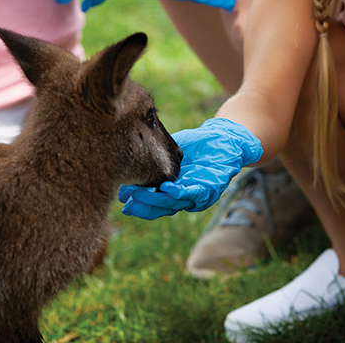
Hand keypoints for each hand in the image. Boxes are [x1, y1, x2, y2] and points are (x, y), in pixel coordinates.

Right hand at [119, 118, 263, 219]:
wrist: (222, 138)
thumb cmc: (195, 144)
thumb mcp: (170, 151)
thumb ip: (154, 159)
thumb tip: (128, 160)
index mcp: (172, 189)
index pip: (153, 200)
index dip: (138, 202)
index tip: (122, 199)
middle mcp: (183, 196)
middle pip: (161, 207)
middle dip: (144, 205)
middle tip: (127, 202)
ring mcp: (197, 195)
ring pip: (175, 203)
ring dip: (158, 201)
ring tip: (141, 197)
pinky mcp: (210, 188)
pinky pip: (194, 193)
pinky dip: (181, 193)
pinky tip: (167, 189)